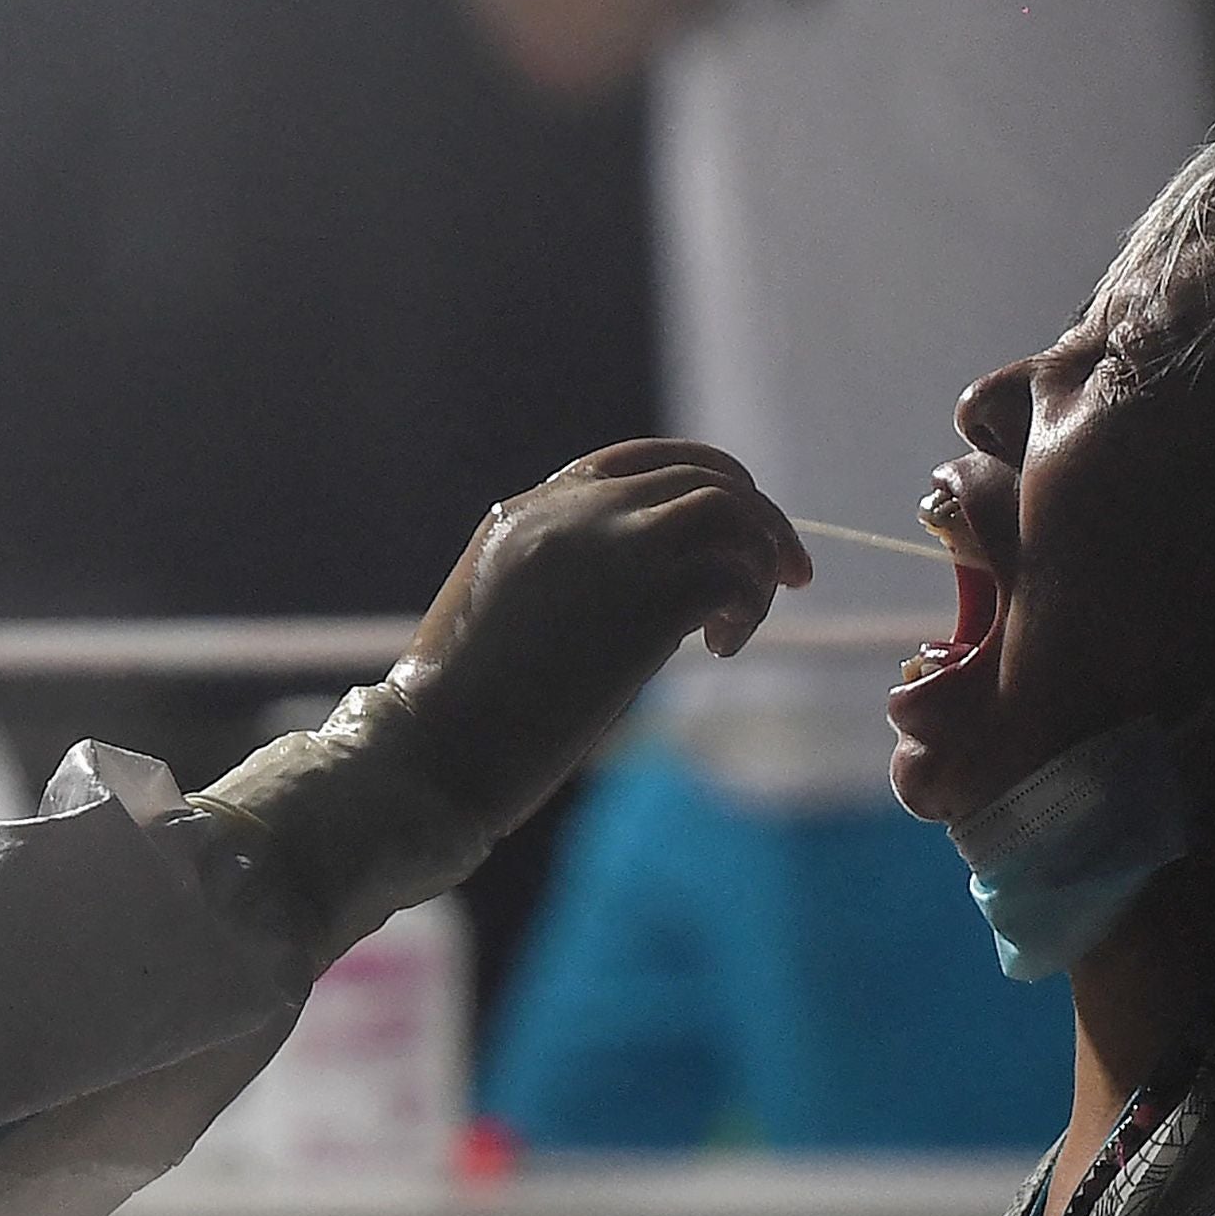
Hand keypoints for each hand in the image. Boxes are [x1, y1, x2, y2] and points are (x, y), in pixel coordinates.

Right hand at [197, 442, 804, 960]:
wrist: (428, 754)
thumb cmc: (454, 718)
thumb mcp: (501, 619)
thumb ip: (562, 587)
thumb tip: (646, 610)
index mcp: (527, 512)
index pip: (635, 461)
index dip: (701, 484)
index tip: (735, 532)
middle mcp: (572, 512)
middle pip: (700, 473)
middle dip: (759, 518)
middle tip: (786, 577)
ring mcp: (610, 548)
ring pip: (729, 509)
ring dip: (759, 559)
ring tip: (740, 623)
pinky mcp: (645, 599)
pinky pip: (734, 572)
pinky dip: (747, 604)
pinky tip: (720, 649)